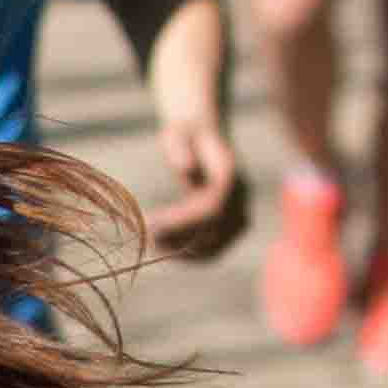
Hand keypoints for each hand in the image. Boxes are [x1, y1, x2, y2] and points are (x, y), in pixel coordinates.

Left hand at [141, 102, 248, 261]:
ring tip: (151, 244)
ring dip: (184, 252)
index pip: (213, 206)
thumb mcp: (178, 132)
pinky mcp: (231, 225)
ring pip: (217, 245)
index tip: (152, 223)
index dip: (183, 221)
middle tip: (146, 237)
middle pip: (215, 230)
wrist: (204, 134)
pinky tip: (164, 249)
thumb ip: (180, 146)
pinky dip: (190, 255)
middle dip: (180, 238)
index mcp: (231, 174)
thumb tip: (185, 169)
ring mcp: (240, 212)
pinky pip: (215, 249)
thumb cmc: (186, 133)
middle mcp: (241, 196)